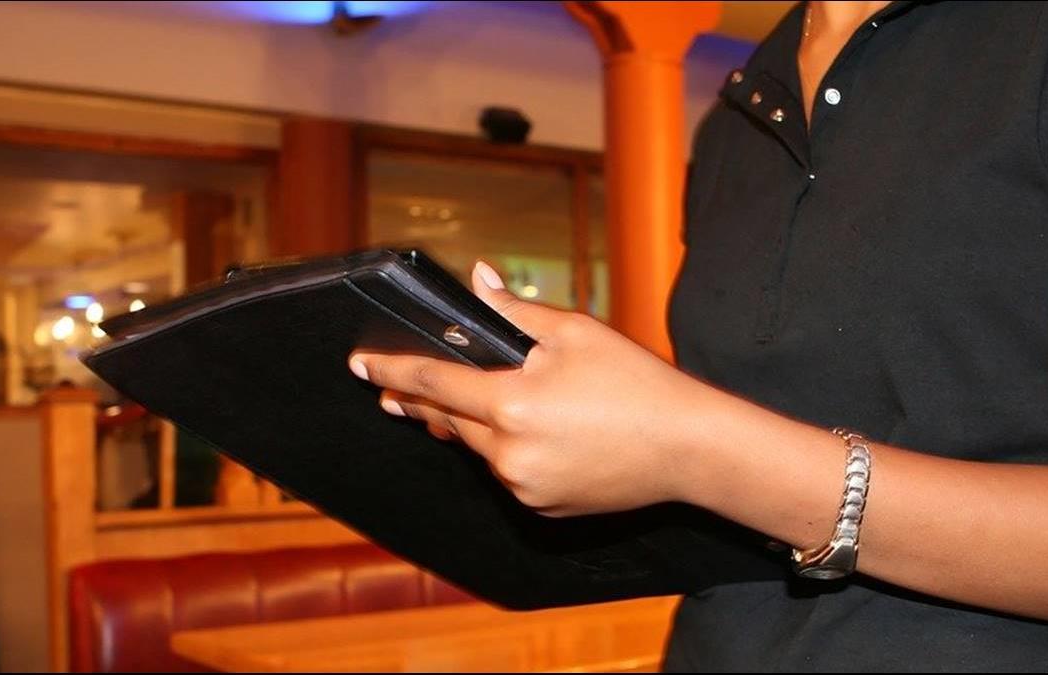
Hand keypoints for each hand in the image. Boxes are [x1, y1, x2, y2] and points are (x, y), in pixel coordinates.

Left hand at [349, 261, 712, 516]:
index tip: (360, 365)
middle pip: (446, 420)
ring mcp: (523, 486)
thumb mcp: (574, 332)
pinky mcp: (541, 506)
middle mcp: (508, 453)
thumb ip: (514, 311)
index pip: (433, 382)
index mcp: (511, 403)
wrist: (687, 448)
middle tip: (392, 389)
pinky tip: (529, 433)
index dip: (391, 370)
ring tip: (470, 403)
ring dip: (467, 425)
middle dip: (418, 401)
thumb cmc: (636, 382)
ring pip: (477, 449)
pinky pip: (506, 473)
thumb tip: (477, 280)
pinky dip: (504, 451)